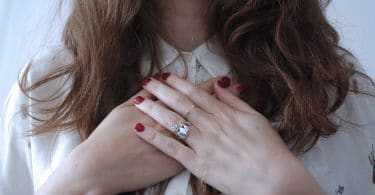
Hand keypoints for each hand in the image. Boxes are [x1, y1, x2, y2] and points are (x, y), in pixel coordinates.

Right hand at [36, 76, 243, 194]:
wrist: (100, 167)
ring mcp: (174, 146)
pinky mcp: (174, 164)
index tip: (225, 78)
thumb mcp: (123, 109)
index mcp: (161, 109)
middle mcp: (171, 126)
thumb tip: (159, 80)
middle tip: (239, 87)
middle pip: (202, 109)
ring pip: (204, 129)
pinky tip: (223, 138)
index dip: (209, 85)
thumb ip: (144, 95)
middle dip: (222, 97)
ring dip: (222, 117)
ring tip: (235, 112)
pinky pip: (196, 152)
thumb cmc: (108, 136)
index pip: (190, 94)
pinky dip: (211, 143)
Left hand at [133, 73, 323, 194]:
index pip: (196, 94)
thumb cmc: (269, 148)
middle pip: (181, 104)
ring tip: (138, 100)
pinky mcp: (198, 164)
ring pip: (174, 122)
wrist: (275, 178)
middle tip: (146, 81)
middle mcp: (211, 126)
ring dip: (154, 109)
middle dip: (162, 91)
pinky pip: (172, 149)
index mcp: (224, 114)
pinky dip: (155, 138)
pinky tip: (140, 129)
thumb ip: (235, 102)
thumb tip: (221, 85)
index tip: (165, 75)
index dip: (179, 83)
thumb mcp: (256, 118)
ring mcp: (203, 144)